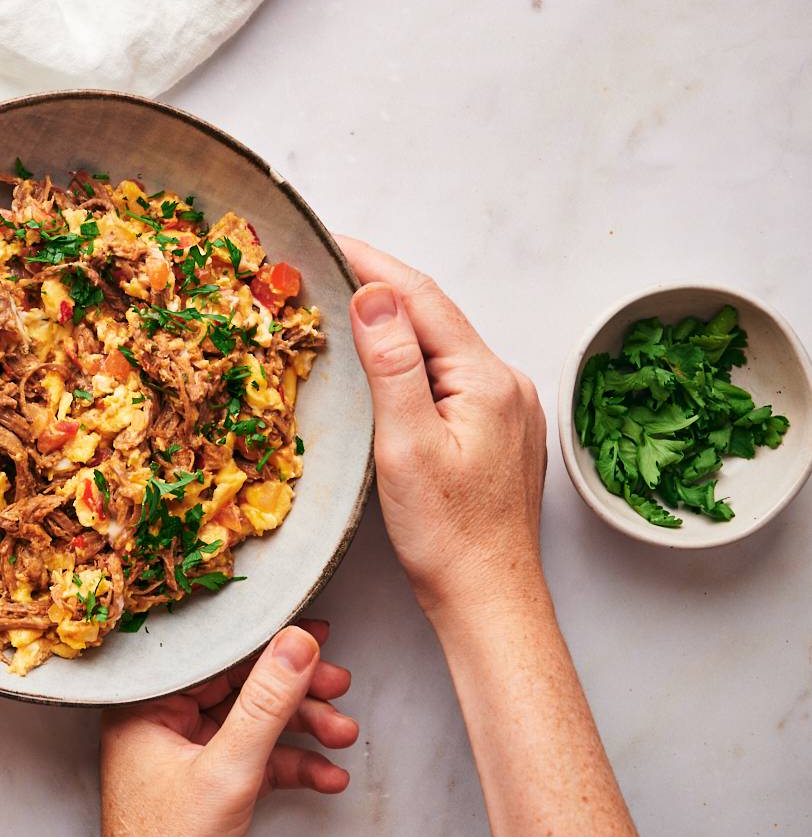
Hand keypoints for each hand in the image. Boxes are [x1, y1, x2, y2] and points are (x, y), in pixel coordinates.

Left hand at [97, 621, 356, 836]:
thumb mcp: (229, 770)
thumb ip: (265, 703)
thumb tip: (295, 644)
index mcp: (144, 707)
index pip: (212, 657)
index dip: (266, 644)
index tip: (312, 635)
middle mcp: (160, 725)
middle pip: (239, 689)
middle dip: (296, 693)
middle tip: (337, 685)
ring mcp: (185, 757)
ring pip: (254, 725)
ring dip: (303, 730)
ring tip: (343, 735)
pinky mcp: (208, 787)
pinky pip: (256, 762)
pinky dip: (293, 766)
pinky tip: (328, 775)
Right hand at [337, 236, 547, 617]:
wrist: (489, 598)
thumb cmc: (447, 535)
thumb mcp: (407, 445)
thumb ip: (393, 364)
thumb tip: (375, 294)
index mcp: (487, 378)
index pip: (423, 298)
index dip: (373, 262)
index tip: (329, 238)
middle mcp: (507, 384)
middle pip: (436, 316)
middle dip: (382, 285)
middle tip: (327, 266)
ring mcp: (508, 409)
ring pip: (443, 347)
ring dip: (397, 322)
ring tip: (346, 305)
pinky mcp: (499, 433)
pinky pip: (451, 376)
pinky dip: (413, 358)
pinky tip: (386, 365)